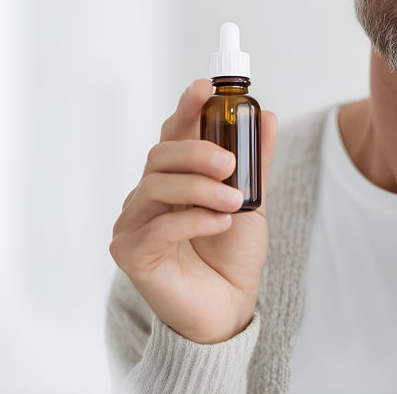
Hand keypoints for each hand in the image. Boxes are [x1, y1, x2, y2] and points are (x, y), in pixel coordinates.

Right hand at [110, 79, 277, 344]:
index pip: (173, 133)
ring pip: (156, 185)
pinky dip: (195, 219)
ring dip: (200, 188)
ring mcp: (134, 222)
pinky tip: (221, 224)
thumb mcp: (251, 201)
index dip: (186, 108)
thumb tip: (266, 116)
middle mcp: (147, 195)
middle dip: (197, 151)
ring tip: (234, 202)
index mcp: (173, 177)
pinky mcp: (130, 252)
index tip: (204, 88)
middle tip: (230, 164)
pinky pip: (159, 225)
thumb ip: (255, 161)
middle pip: (161, 155)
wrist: (228, 308)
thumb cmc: (231, 255)